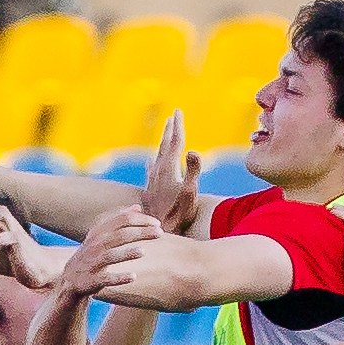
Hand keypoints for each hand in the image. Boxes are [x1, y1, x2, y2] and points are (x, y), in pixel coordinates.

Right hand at [59, 207, 159, 296]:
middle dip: (140, 233)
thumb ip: (118, 221)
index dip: (140, 219)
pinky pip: (105, 279)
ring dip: (126, 253)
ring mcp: (91, 263)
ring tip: (143, 252)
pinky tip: (133, 277)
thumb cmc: (92, 257)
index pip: (121, 220)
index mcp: (99, 233)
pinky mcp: (90, 281)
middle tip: (160, 233)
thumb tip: (137, 206)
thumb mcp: (101, 237)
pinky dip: (118, 278)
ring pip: (109, 256)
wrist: (69, 282)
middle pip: (119, 235)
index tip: (158, 223)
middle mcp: (94, 246)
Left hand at [139, 111, 201, 233]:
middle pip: (164, 146)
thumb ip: (192, 171)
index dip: (178, 126)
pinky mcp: (150, 192)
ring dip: (163, 145)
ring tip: (165, 136)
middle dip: (170, 130)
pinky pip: (152, 172)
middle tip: (173, 116)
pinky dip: (154, 163)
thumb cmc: (177, 215)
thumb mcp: (189, 193)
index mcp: (169, 168)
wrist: (156, 233)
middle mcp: (158, 172)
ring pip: (157, 157)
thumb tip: (193, 150)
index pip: (175, 142)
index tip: (178, 111)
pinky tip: (151, 164)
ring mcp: (153, 182)